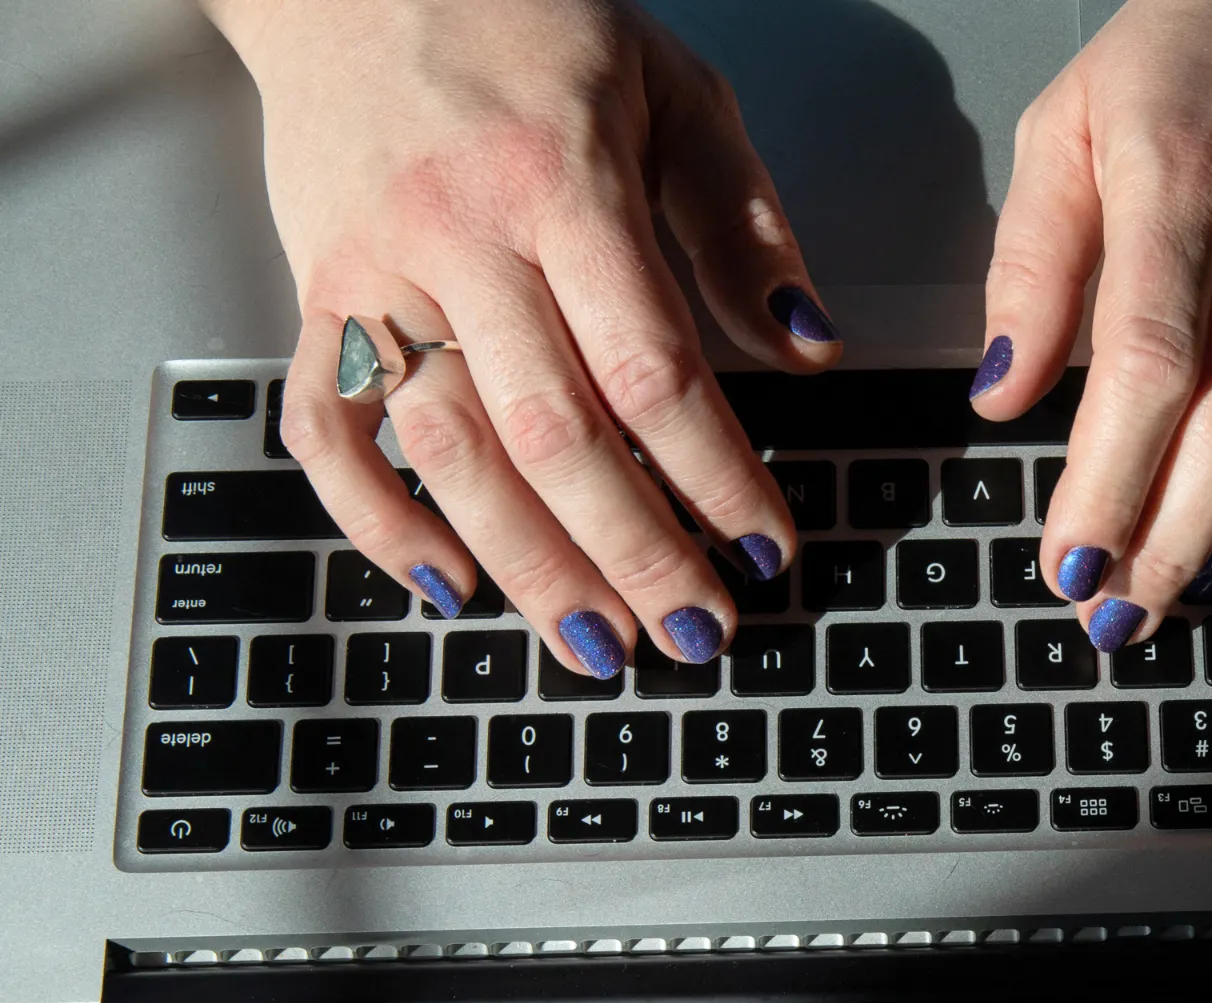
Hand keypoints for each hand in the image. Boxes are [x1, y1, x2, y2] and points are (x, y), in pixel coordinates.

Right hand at [201, 0, 841, 675]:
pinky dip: (376, 518)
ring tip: (600, 643)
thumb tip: (809, 349)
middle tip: (695, 633)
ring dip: (528, 565)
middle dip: (635, 552)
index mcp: (563, 185)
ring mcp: (375, 273)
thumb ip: (744, 226)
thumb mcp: (673, 92)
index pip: (653, 371)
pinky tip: (448, 584)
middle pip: (555, 435)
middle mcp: (461, 237)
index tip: (765, 546)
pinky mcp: (314, 293)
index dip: (716, 477)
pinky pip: (326, 429)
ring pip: (448, 452)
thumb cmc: (526, 21)